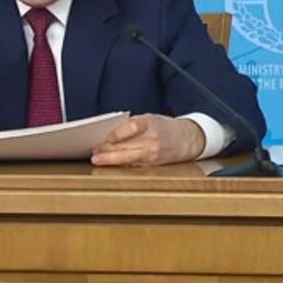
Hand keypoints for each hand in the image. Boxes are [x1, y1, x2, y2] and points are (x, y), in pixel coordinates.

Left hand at [91, 114, 205, 166]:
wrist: (187, 139)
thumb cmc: (165, 126)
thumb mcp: (151, 118)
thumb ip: (133, 124)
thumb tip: (112, 132)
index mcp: (151, 123)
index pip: (132, 127)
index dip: (118, 134)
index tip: (105, 138)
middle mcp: (152, 139)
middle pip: (127, 146)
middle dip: (108, 150)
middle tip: (94, 152)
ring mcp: (153, 153)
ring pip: (128, 158)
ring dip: (111, 160)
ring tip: (98, 160)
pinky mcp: (153, 164)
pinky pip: (134, 165)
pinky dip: (121, 164)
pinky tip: (111, 164)